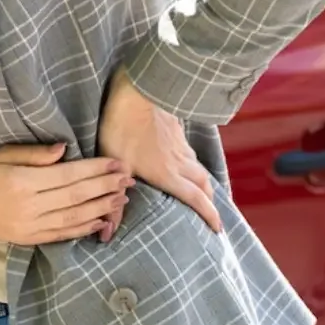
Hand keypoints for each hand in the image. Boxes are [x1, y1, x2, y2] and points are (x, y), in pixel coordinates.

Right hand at [0, 142, 134, 244]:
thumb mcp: (3, 154)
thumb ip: (35, 154)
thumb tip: (65, 149)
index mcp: (22, 182)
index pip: (68, 176)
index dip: (95, 170)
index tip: (116, 163)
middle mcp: (29, 207)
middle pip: (76, 197)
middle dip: (105, 187)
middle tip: (128, 179)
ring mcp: (30, 227)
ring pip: (73, 218)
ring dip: (101, 208)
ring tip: (121, 198)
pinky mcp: (29, 239)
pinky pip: (62, 234)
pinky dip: (83, 229)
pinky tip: (101, 221)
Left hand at [97, 71, 221, 240]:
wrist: (136, 91)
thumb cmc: (122, 127)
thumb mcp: (115, 164)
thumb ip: (113, 199)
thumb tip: (106, 234)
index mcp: (168, 174)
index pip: (196, 199)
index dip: (209, 215)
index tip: (218, 229)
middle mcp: (180, 161)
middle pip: (204, 184)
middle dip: (210, 201)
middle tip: (211, 212)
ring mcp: (179, 144)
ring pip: (198, 166)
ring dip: (202, 181)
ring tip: (199, 190)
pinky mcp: (176, 129)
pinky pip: (189, 151)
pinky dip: (191, 161)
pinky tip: (182, 159)